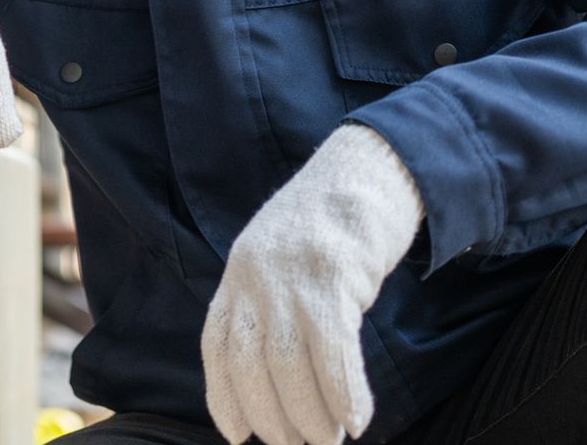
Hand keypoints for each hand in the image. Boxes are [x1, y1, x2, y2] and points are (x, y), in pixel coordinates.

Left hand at [201, 124, 422, 444]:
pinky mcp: (334, 274)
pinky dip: (344, 395)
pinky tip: (357, 418)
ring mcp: (292, 274)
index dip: (223, 396)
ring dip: (311, 417)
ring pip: (290, 368)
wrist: (369, 168)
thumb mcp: (279, 258)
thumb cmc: (331, 225)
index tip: (237, 434)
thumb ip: (267, 305)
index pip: (217, 346)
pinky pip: (334, 353)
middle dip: (275, 419)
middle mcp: (255, 275)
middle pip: (252, 366)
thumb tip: (271, 380)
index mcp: (238, 273)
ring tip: (329, 440)